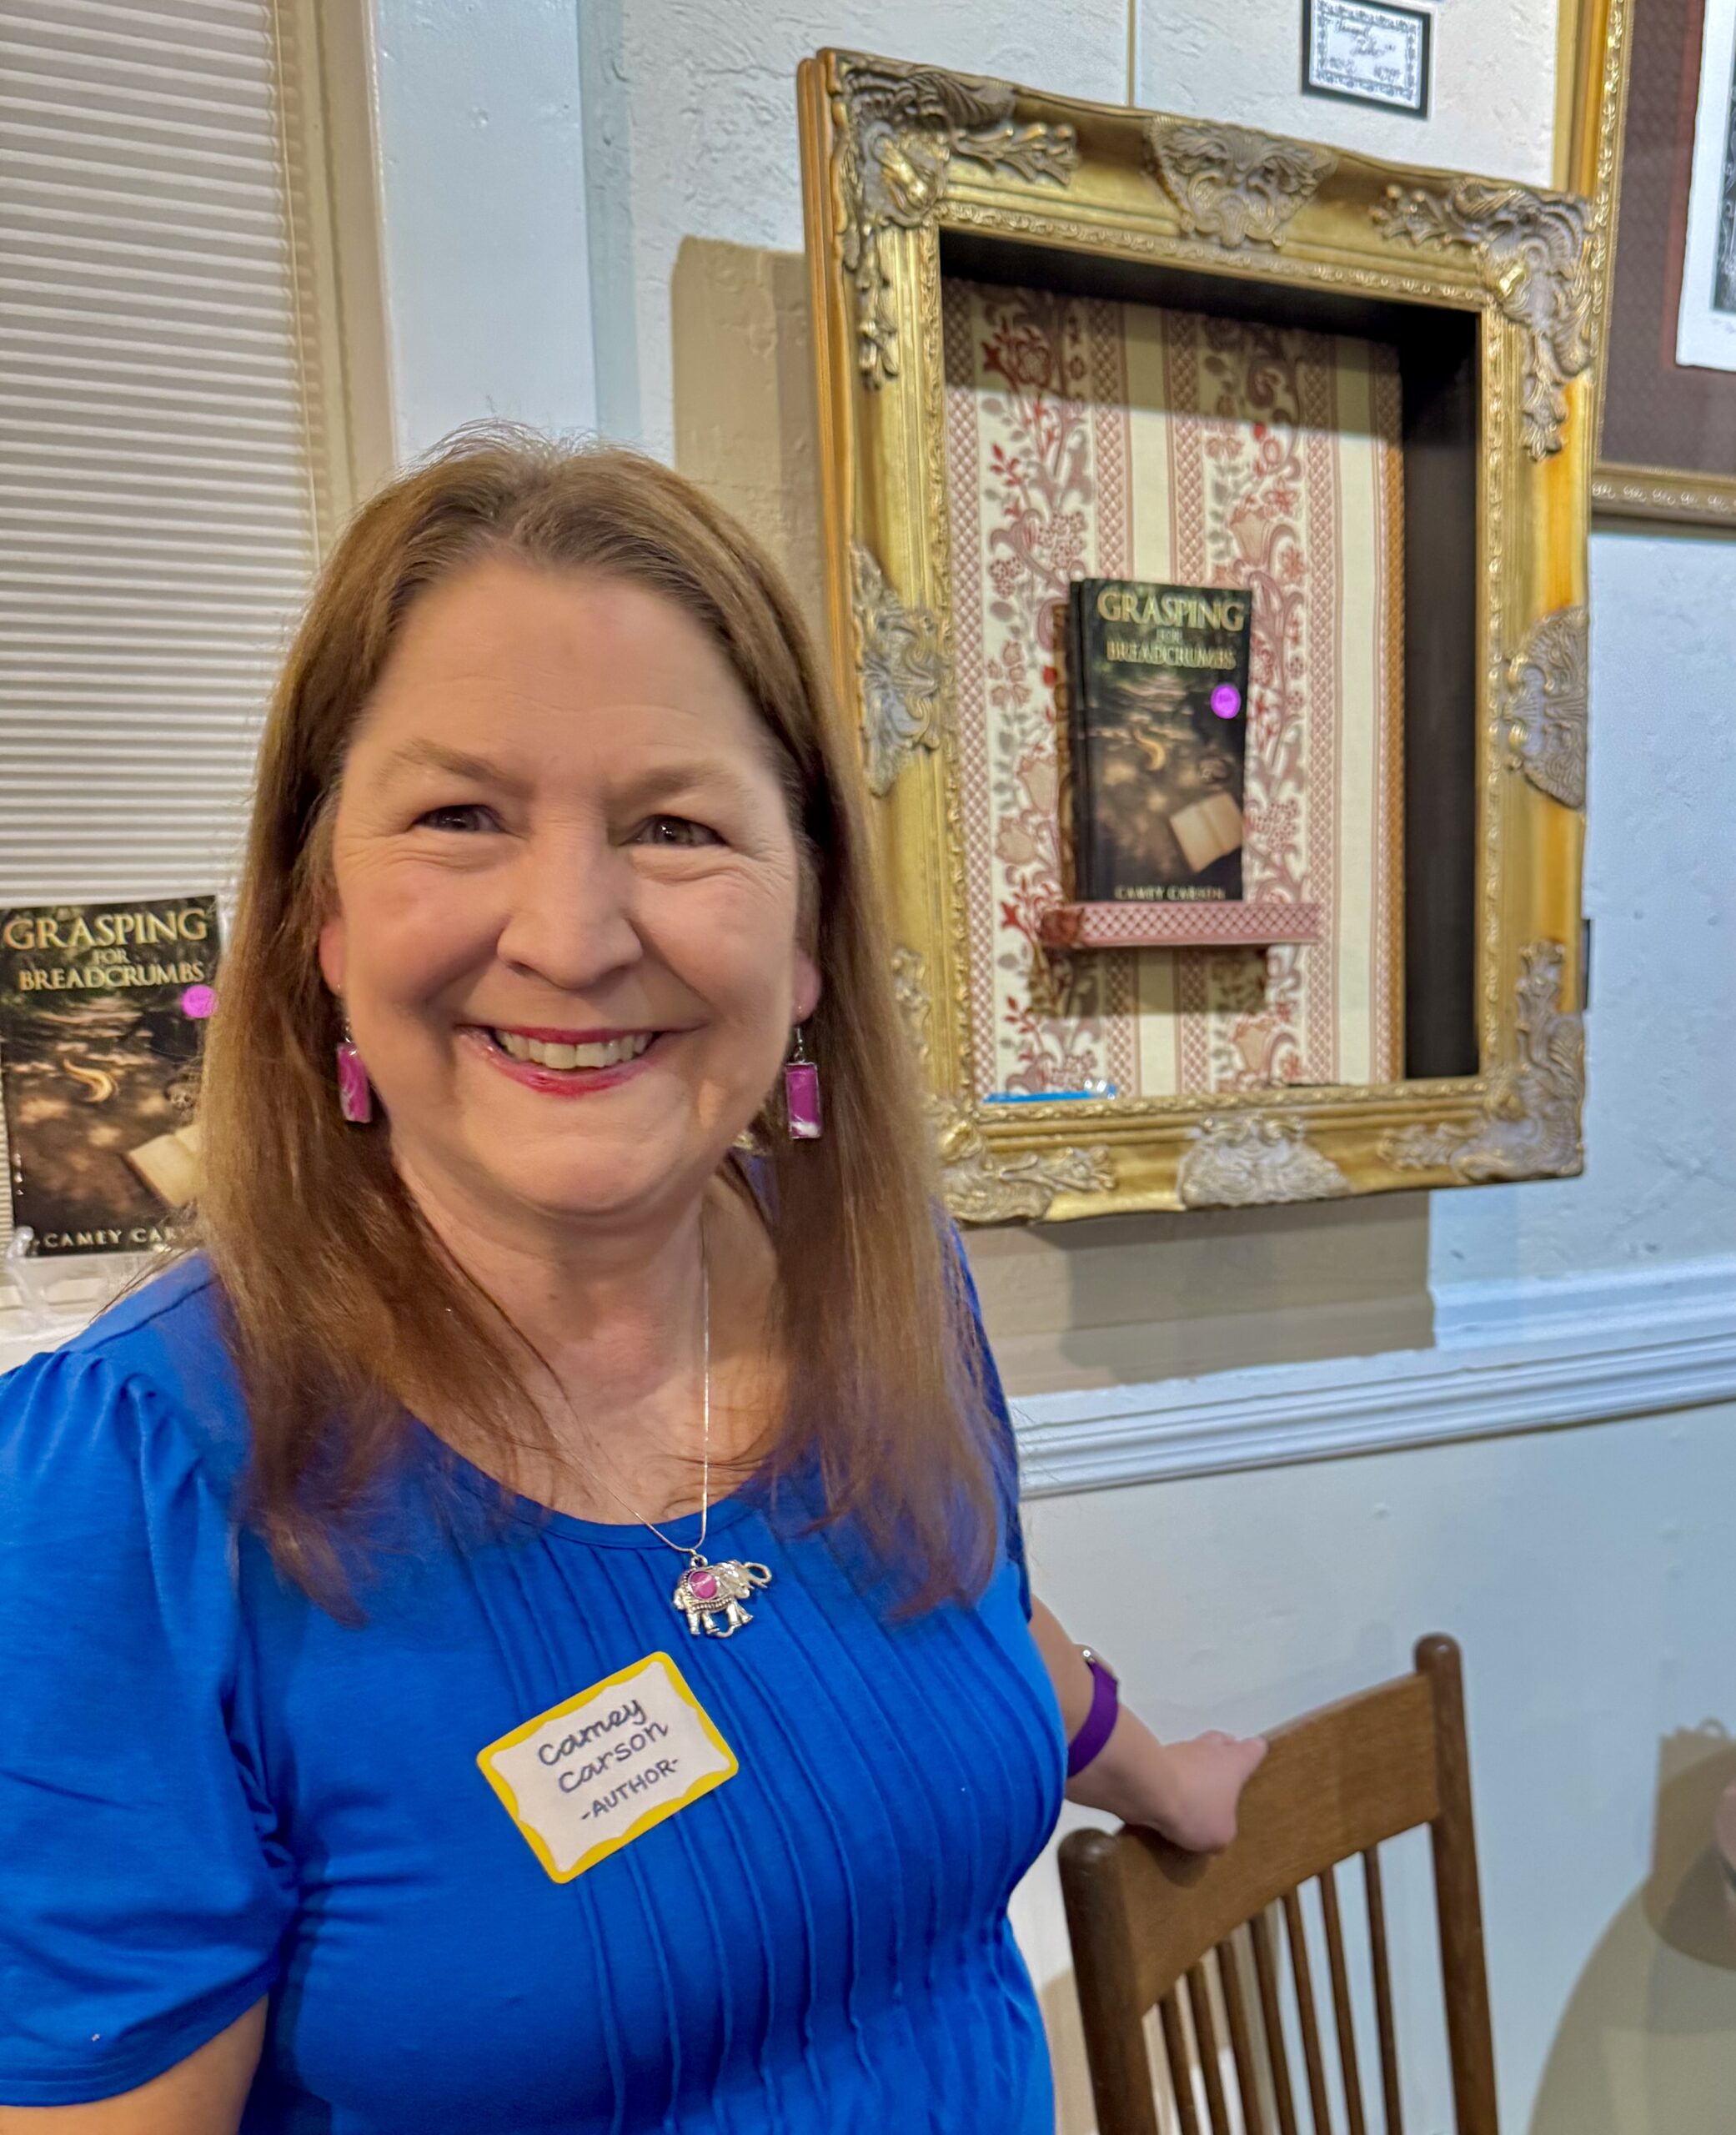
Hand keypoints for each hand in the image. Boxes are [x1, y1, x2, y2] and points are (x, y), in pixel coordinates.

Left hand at [1145, 1730, 1267, 1852]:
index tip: (1256, 1754)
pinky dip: (1171, 1779)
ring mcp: (1179, 1750)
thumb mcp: (1221, 1834)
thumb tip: (1217, 1828)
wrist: (1148, 1788)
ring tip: (1194, 1793)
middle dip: (1224, 1752)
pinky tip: (1168, 1799)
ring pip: (1193, 1753)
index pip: (1253, 1749)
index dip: (1255, 1752)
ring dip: (1194, 1768)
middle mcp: (1208, 1749)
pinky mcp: (1153, 1759)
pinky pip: (1169, 1767)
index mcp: (1233, 1762)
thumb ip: (1224, 1829)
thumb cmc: (1196, 1807)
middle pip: (1221, 1741)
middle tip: (1225, 1772)